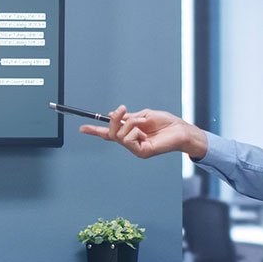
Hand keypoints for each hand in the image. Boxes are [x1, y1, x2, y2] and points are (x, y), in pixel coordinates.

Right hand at [77, 106, 206, 160]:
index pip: (109, 133)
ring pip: (120, 135)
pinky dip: (135, 130)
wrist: (181, 130)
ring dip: (131, 123)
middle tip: (122, 109)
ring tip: (144, 122)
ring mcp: (135, 149)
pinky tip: (145, 132)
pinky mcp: (141, 152)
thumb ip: (128, 117)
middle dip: (115, 119)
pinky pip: (129, 139)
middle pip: (111, 133)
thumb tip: (112, 114)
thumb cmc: (166, 123)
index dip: (95, 130)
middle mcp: (131, 142)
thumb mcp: (144, 115)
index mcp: (130, 133)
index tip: (81, 128)